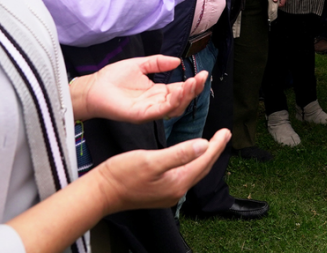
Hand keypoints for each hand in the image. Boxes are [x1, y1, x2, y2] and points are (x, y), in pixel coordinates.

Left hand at [70, 55, 206, 122]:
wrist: (93, 87)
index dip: (192, 83)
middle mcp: (156, 103)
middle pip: (181, 100)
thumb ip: (158, 62)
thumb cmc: (112, 77)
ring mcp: (149, 110)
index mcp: (157, 92)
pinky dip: (172, 102)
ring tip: (193, 83)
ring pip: (174, 108)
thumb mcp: (140, 64)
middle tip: (201, 78)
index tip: (203, 73)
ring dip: (186, 96)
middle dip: (194, 90)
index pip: (180, 90)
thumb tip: (177, 61)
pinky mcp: (141, 115)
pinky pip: (160, 111)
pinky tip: (179, 91)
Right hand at [93, 129, 229, 213]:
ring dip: (203, 157)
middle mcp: (176, 191)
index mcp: (177, 182)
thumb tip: (203, 145)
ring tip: (211, 145)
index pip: (204, 160)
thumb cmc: (122, 175)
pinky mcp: (160, 192)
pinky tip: (188, 157)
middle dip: (214, 151)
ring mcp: (168, 193)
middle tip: (223, 135)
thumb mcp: (151, 160)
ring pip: (193, 172)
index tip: (226, 131)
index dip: (216, 145)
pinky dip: (191, 163)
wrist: (100, 193)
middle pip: (201, 168)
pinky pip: (183, 175)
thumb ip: (179, 153)